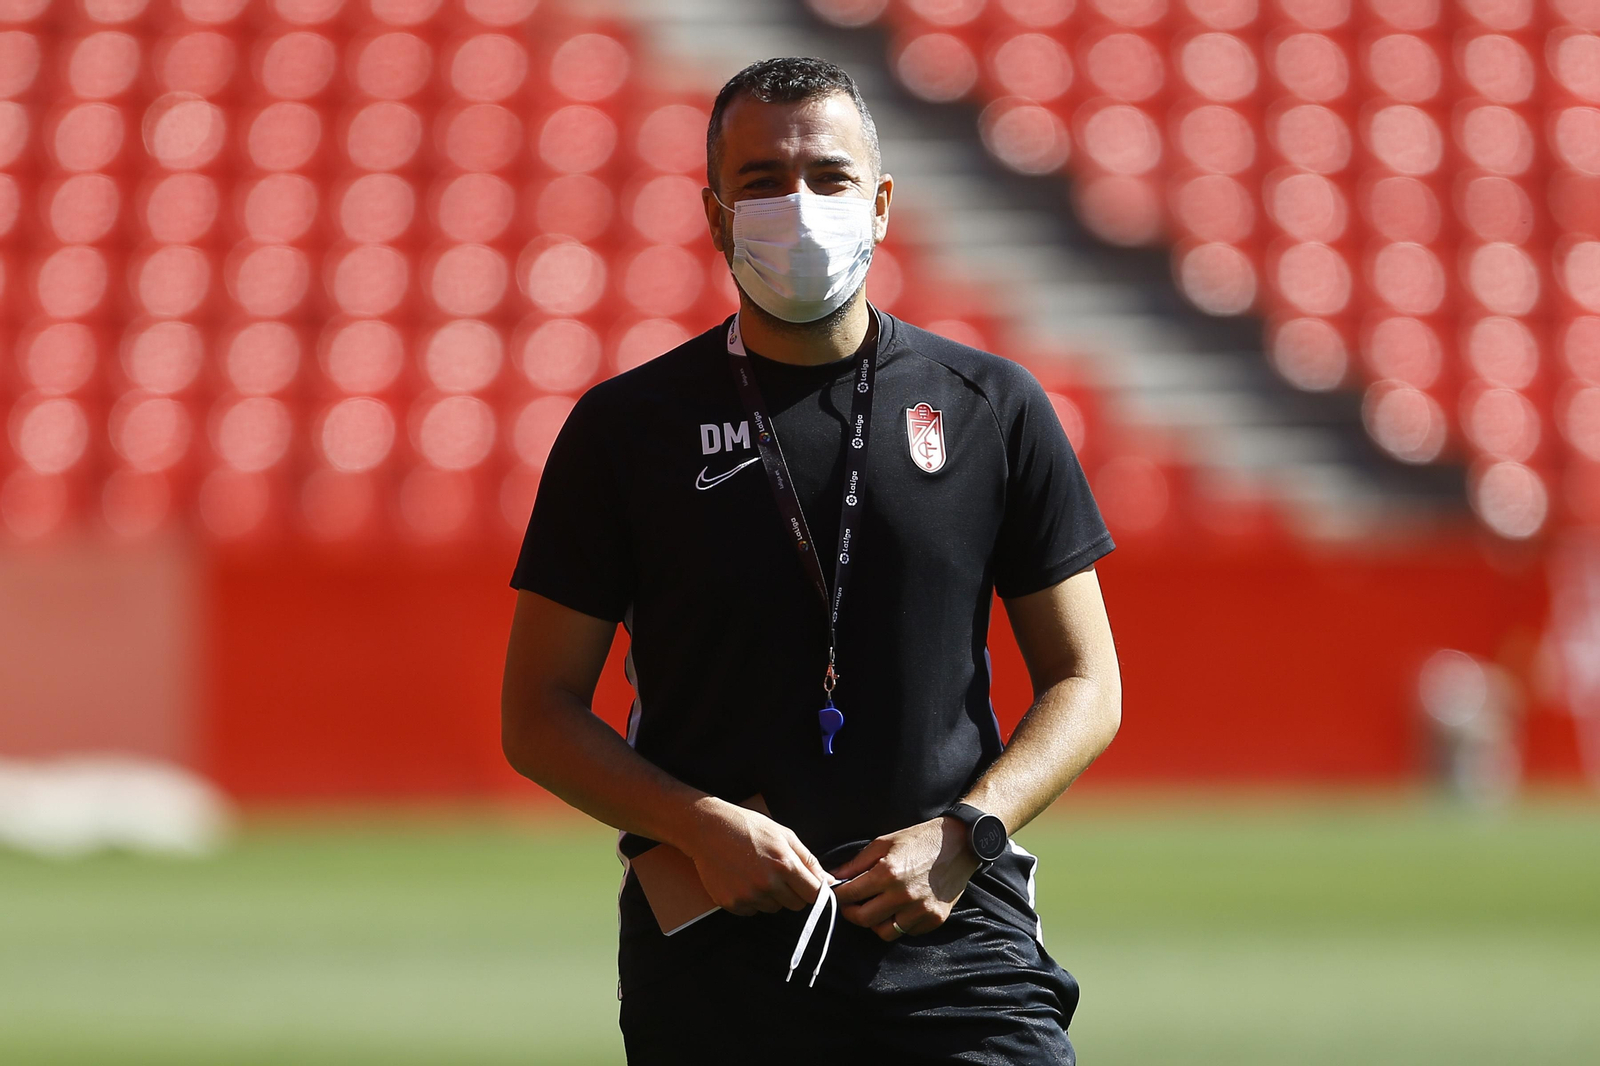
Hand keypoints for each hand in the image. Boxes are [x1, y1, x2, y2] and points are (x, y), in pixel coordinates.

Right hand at [681, 798, 829, 916]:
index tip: (810, 887)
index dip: (814, 891)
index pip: (813, 894)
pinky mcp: (731, 903)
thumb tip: (829, 881)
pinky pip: (752, 911)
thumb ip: (808, 860)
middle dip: (792, 893)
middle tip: (777, 873)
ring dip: (771, 896)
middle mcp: (767, 884)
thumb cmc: (747, 827)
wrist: (708, 829)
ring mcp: (748, 896)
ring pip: (773, 908)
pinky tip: (742, 880)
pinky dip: (751, 900)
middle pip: (795, 905)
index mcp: (784, 865)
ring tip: (756, 872)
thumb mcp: (784, 835)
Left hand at [829, 815, 979, 940]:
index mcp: (887, 873)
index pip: (850, 895)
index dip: (838, 897)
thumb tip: (834, 877)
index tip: (835, 895)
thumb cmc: (919, 840)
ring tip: (877, 907)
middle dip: (851, 913)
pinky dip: (898, 924)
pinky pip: (906, 932)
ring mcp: (920, 910)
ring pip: (884, 932)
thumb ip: (857, 863)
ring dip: (875, 922)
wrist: (959, 844)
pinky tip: (899, 908)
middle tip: (851, 905)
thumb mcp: (884, 843)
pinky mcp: (934, 919)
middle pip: (863, 919)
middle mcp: (903, 895)